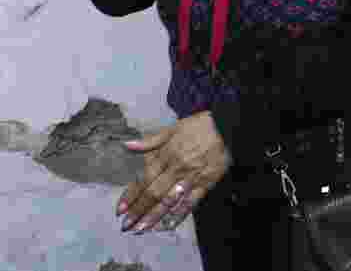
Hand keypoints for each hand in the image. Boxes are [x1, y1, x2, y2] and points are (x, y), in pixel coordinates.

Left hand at [116, 111, 232, 233]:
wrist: (226, 126)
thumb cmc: (198, 126)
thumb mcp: (172, 129)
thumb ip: (150, 141)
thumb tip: (127, 145)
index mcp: (166, 154)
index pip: (144, 178)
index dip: (131, 195)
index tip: (120, 209)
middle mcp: (176, 168)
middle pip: (154, 193)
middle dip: (139, 210)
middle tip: (126, 226)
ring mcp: (191, 177)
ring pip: (169, 200)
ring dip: (154, 216)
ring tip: (141, 228)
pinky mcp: (206, 183)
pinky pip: (191, 201)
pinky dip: (180, 213)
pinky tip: (168, 224)